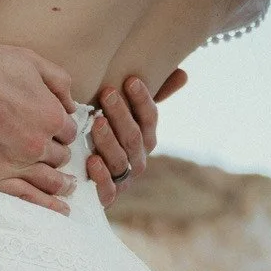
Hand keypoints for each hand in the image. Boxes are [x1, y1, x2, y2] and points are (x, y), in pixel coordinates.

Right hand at [0, 41, 78, 212]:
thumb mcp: (31, 60)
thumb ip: (59, 82)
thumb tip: (71, 105)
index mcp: (50, 116)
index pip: (69, 132)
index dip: (61, 128)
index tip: (51, 127)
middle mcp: (37, 144)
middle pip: (59, 156)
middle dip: (57, 151)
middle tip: (51, 150)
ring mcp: (14, 164)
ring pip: (49, 180)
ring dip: (61, 183)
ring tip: (67, 187)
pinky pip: (25, 197)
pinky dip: (45, 205)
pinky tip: (59, 209)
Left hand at [84, 69, 187, 207]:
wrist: (87, 181)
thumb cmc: (109, 139)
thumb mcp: (126, 117)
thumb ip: (147, 98)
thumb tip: (183, 74)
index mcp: (146, 138)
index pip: (149, 118)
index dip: (142, 99)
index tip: (130, 80)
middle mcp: (138, 158)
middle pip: (134, 136)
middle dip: (121, 113)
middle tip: (107, 93)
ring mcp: (124, 178)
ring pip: (120, 159)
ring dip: (109, 140)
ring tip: (97, 123)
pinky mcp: (107, 196)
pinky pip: (108, 189)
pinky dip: (101, 176)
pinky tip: (91, 161)